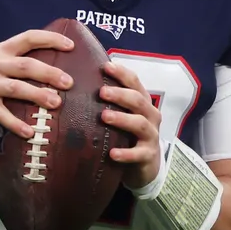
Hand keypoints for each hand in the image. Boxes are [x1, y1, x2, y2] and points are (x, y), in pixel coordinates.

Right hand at [0, 29, 73, 139]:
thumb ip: (17, 64)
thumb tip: (55, 71)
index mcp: (1, 50)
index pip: (28, 38)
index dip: (50, 39)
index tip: (70, 46)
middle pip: (26, 65)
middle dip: (50, 73)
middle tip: (69, 83)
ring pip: (16, 88)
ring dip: (37, 95)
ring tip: (56, 103)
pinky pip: (1, 114)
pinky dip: (16, 123)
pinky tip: (30, 132)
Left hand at [100, 60, 161, 188]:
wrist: (146, 163)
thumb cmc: (129, 133)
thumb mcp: (123, 113)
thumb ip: (109, 100)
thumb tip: (80, 80)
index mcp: (142, 101)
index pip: (135, 82)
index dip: (122, 73)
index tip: (105, 66)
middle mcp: (150, 115)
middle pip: (138, 100)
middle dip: (120, 94)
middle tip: (101, 92)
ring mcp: (151, 135)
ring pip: (139, 124)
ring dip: (122, 119)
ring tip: (104, 116)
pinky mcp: (148, 155)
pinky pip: (138, 154)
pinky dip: (126, 153)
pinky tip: (112, 154)